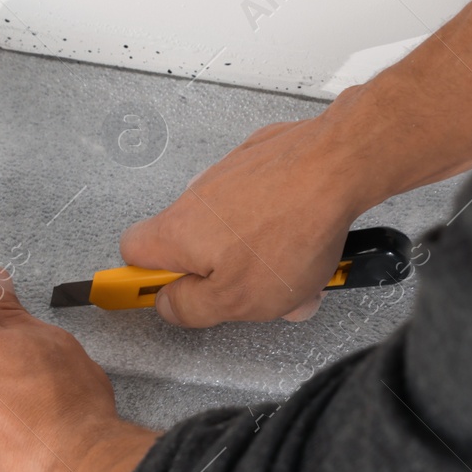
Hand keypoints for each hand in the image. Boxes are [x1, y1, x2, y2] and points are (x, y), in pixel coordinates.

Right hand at [119, 109, 368, 327]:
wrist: (338, 165)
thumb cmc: (291, 231)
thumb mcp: (235, 300)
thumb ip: (190, 309)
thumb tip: (168, 306)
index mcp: (178, 231)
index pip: (132, 254)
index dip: (149, 280)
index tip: (175, 297)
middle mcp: (197, 196)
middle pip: (196, 248)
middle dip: (227, 277)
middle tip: (259, 294)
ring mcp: (232, 174)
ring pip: (237, 231)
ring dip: (264, 257)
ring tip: (301, 270)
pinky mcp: (265, 162)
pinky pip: (266, 205)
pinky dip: (283, 223)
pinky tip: (312, 233)